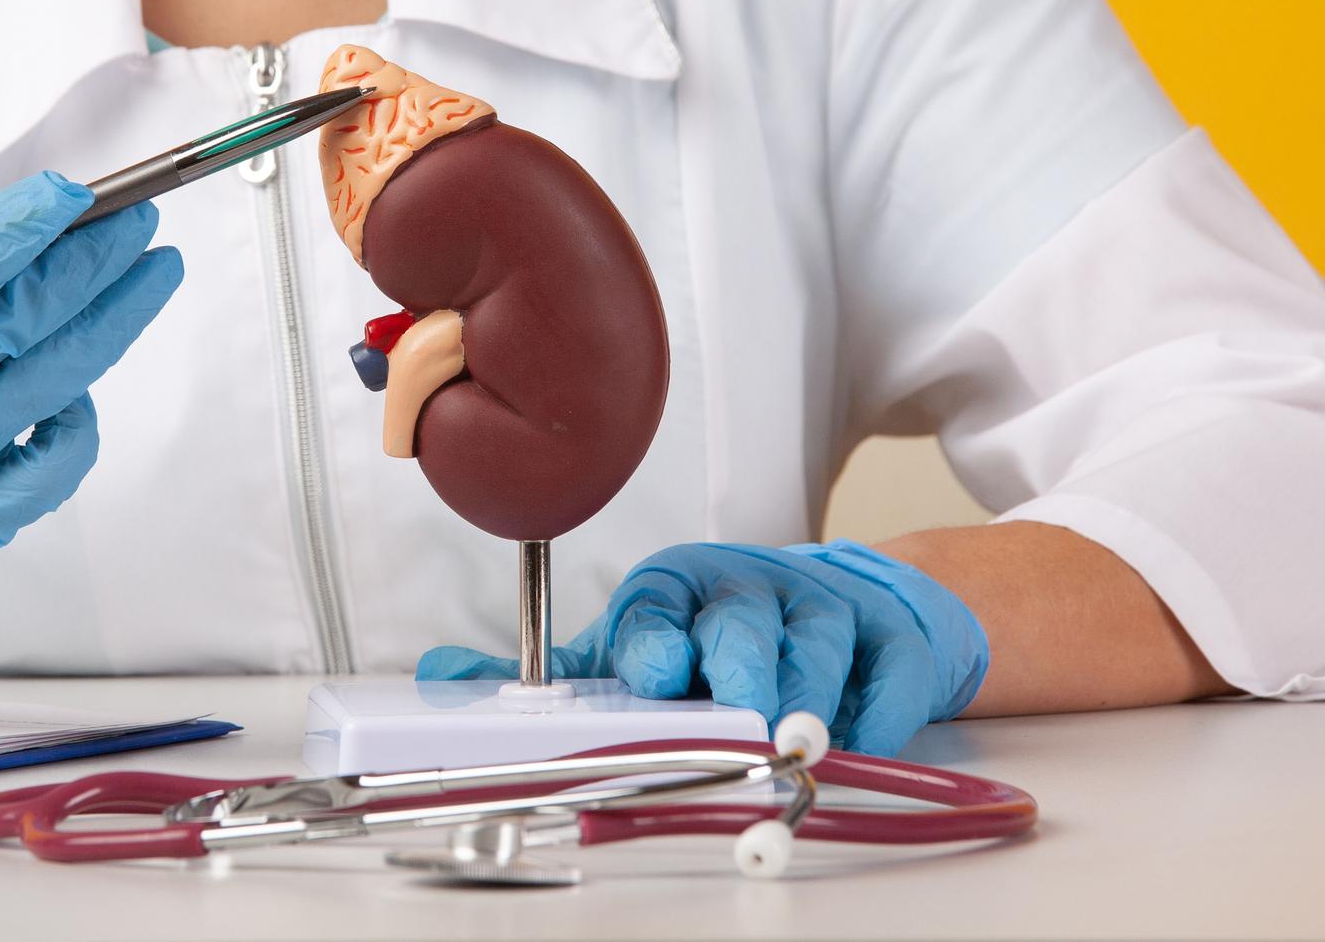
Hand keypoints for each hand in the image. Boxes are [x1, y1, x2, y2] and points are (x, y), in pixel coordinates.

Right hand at [0, 174, 180, 599]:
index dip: (12, 235)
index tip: (70, 193)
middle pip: (10, 331)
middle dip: (87, 267)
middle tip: (137, 221)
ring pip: (47, 388)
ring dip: (112, 321)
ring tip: (152, 271)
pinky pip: (52, 469)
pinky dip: (80, 419)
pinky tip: (84, 375)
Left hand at [418, 541, 989, 754]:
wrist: (848, 607)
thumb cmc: (720, 637)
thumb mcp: (633, 645)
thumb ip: (552, 673)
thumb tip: (439, 680)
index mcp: (676, 588)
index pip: (655, 607)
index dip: (654, 639)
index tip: (652, 670)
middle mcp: (747, 590)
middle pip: (741, 626)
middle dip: (740, 669)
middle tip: (741, 715)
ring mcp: (824, 611)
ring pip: (815, 651)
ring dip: (807, 698)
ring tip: (797, 740)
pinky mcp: (890, 640)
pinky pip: (887, 678)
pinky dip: (877, 711)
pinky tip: (860, 733)